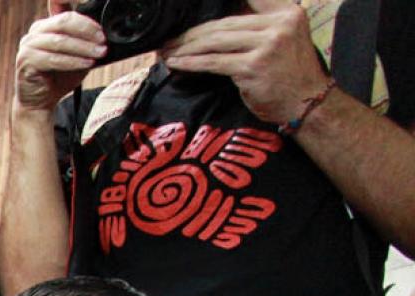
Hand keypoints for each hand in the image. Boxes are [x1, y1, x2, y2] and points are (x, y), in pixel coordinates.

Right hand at [14, 4, 107, 114]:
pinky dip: (72, 61)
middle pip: (63, 24)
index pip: (67, 16)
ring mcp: (28, 46)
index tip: (102, 34)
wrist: (39, 103)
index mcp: (44, 26)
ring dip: (82, 47)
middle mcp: (34, 32)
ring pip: (60, 41)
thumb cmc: (57, 80)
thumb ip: (83, 45)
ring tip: (98, 53)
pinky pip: (54, 59)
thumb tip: (101, 39)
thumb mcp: (74, 58)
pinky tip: (87, 64)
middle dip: (86, 32)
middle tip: (102, 42)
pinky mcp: (26, 61)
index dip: (87, 23)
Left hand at [162, 0, 327, 125]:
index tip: (191, 11)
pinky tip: (177, 63)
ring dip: (188, 46)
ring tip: (169, 51)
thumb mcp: (285, 37)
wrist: (308, 104)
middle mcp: (278, 24)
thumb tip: (220, 24)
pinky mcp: (252, 67)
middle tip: (172, 39)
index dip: (218, 3)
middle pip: (225, 22)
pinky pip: (215, 62)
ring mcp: (266, 45)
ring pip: (217, 40)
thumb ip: (260, 25)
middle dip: (194, 32)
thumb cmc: (291, 75)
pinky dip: (193, 63)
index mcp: (287, 11)